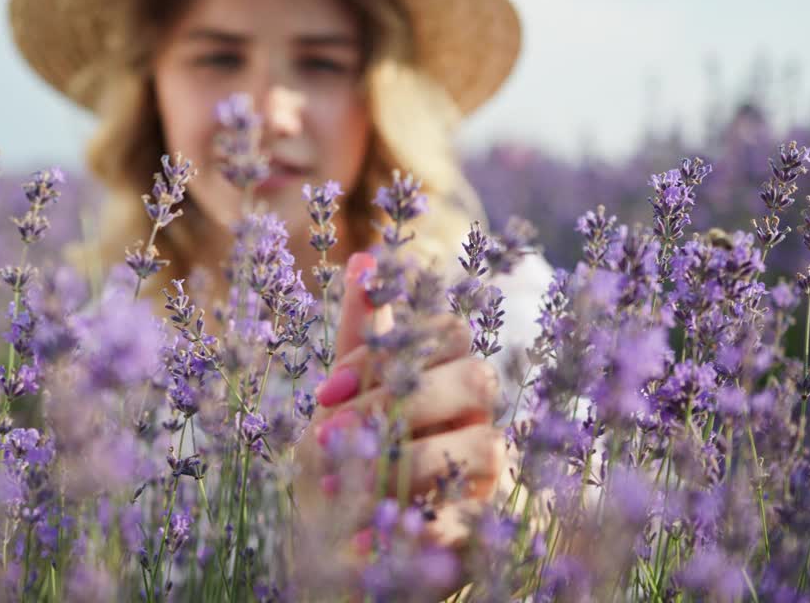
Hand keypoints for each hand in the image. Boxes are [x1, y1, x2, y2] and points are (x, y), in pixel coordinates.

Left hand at [294, 252, 507, 593]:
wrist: (330, 550)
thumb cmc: (340, 462)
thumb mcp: (340, 399)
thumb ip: (361, 337)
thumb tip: (366, 259)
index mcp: (444, 378)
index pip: (449, 333)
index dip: (387, 356)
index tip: (323, 395)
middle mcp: (475, 421)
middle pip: (476, 380)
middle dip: (398, 405)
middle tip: (329, 437)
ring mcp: (486, 478)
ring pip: (485, 446)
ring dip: (405, 464)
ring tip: (339, 491)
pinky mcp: (482, 536)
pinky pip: (468, 524)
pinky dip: (411, 529)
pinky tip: (361, 540)